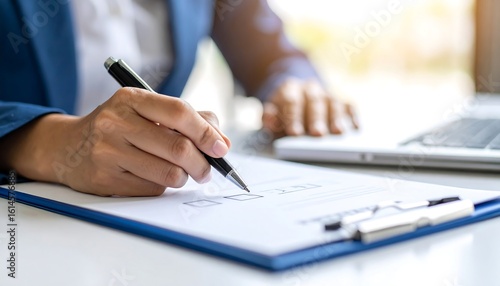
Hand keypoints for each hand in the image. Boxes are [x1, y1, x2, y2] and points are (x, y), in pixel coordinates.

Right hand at [3, 88, 230, 195]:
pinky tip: (153, 177)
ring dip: (184, 178)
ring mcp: (108, 151)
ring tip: (182, 174)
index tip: (221, 149)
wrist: (67, 147)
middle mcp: (116, 122)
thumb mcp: (148, 111)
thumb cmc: (119, 127)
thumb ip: (189, 120)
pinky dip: (162, 187)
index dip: (206, 132)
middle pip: (178, 147)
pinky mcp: (104, 178)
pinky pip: (151, 189)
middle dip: (202, 164)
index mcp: (132, 99)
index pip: (179, 112)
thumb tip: (222, 143)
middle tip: (207, 171)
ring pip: (168, 173)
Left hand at [262, 78, 357, 136]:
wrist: (295, 92)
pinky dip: (352, 116)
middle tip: (318, 134)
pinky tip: (355, 126)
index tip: (295, 133)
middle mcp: (310, 88)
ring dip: (336, 118)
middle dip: (316, 119)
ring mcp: (326, 93)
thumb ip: (269, 118)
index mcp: (290, 89)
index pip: (291, 102)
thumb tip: (270, 120)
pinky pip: (348, 106)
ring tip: (338, 132)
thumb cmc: (283, 110)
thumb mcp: (271, 112)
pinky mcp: (340, 100)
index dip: (293, 118)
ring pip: (332, 103)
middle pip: (314, 102)